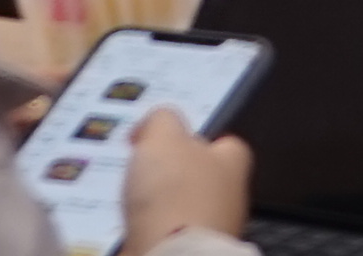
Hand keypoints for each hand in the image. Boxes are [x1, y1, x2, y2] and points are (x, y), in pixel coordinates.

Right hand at [118, 106, 255, 254]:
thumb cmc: (176, 199)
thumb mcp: (164, 134)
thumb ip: (163, 119)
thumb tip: (155, 123)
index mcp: (231, 165)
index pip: (226, 144)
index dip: (199, 137)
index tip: (172, 135)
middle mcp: (226, 200)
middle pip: (201, 177)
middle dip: (173, 172)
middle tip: (144, 166)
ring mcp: (208, 229)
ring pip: (181, 208)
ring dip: (158, 204)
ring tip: (132, 200)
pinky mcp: (184, 251)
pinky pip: (165, 234)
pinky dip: (147, 230)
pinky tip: (131, 226)